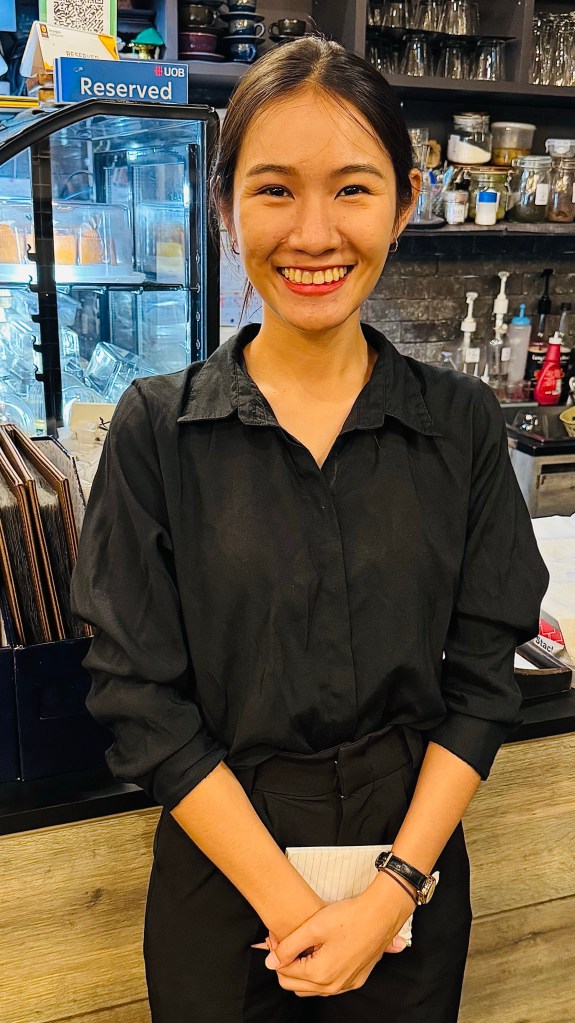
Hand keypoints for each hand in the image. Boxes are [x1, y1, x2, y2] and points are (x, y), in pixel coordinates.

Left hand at [257, 878, 413, 996]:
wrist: (381, 915)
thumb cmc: (348, 917)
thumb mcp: (313, 927)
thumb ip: (288, 946)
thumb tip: (270, 962)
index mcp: (319, 974)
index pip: (283, 973)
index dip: (276, 954)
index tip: (276, 937)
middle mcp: (332, 986)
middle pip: (294, 985)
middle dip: (286, 964)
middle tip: (286, 941)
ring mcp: (345, 985)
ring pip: (310, 988)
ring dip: (301, 971)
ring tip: (302, 946)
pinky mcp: (355, 980)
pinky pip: (328, 985)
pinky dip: (318, 974)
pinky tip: (319, 953)